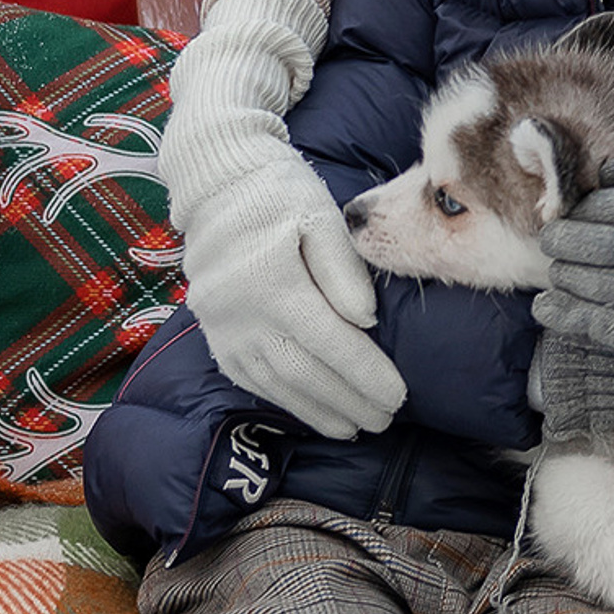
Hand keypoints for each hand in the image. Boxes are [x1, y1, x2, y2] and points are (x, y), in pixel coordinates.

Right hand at [159, 0, 406, 438]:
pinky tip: (311, 411)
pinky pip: (250, 379)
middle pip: (303, 371)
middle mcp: (241, 313)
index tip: (398, 396)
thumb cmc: (281, 194)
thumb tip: (365, 321)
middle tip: (386, 420)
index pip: (328, 341)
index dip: (364, 373)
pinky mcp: (215, 335)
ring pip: (275, 383)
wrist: (217, 186)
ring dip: (317, 409)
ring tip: (355, 428)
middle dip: (347, 400)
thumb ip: (343, 268)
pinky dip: (284, 400)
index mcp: (271, 281)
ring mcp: (223, 329)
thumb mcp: (320, 216)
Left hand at [536, 160, 613, 379]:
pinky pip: (587, 321)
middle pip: (574, 243)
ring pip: (574, 281)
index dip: (572, 213)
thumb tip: (602, 168)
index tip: (567, 216)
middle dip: (558, 242)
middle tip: (555, 242)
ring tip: (563, 270)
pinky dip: (562, 313)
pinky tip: (550, 306)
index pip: (588, 209)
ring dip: (561, 275)